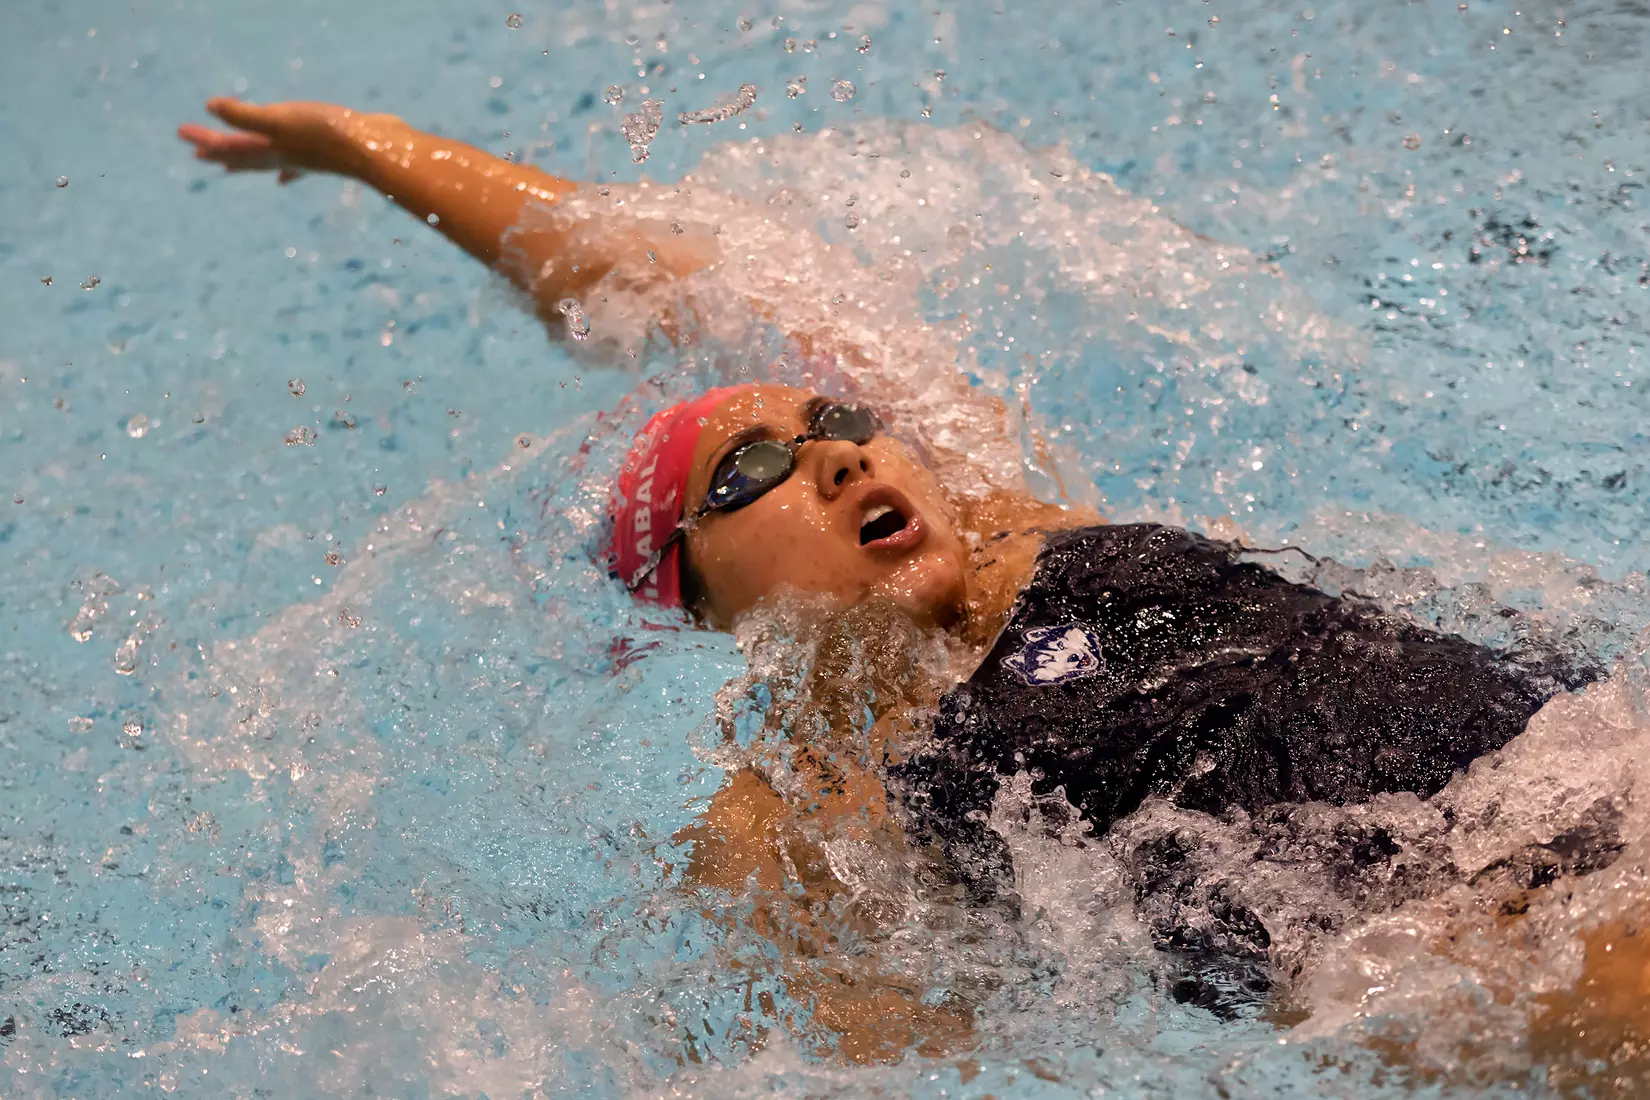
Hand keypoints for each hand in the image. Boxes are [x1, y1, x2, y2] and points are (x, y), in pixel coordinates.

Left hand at [177, 97, 370, 181]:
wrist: (373, 149)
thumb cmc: (325, 133)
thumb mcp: (280, 119)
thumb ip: (245, 115)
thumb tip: (211, 108)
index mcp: (270, 149)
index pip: (230, 145)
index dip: (206, 139)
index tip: (182, 134)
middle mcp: (284, 157)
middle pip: (246, 156)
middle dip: (222, 154)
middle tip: (199, 155)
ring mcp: (305, 158)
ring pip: (270, 162)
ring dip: (251, 163)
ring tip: (233, 169)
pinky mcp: (326, 153)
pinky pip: (299, 166)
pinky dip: (289, 172)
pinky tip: (288, 178)